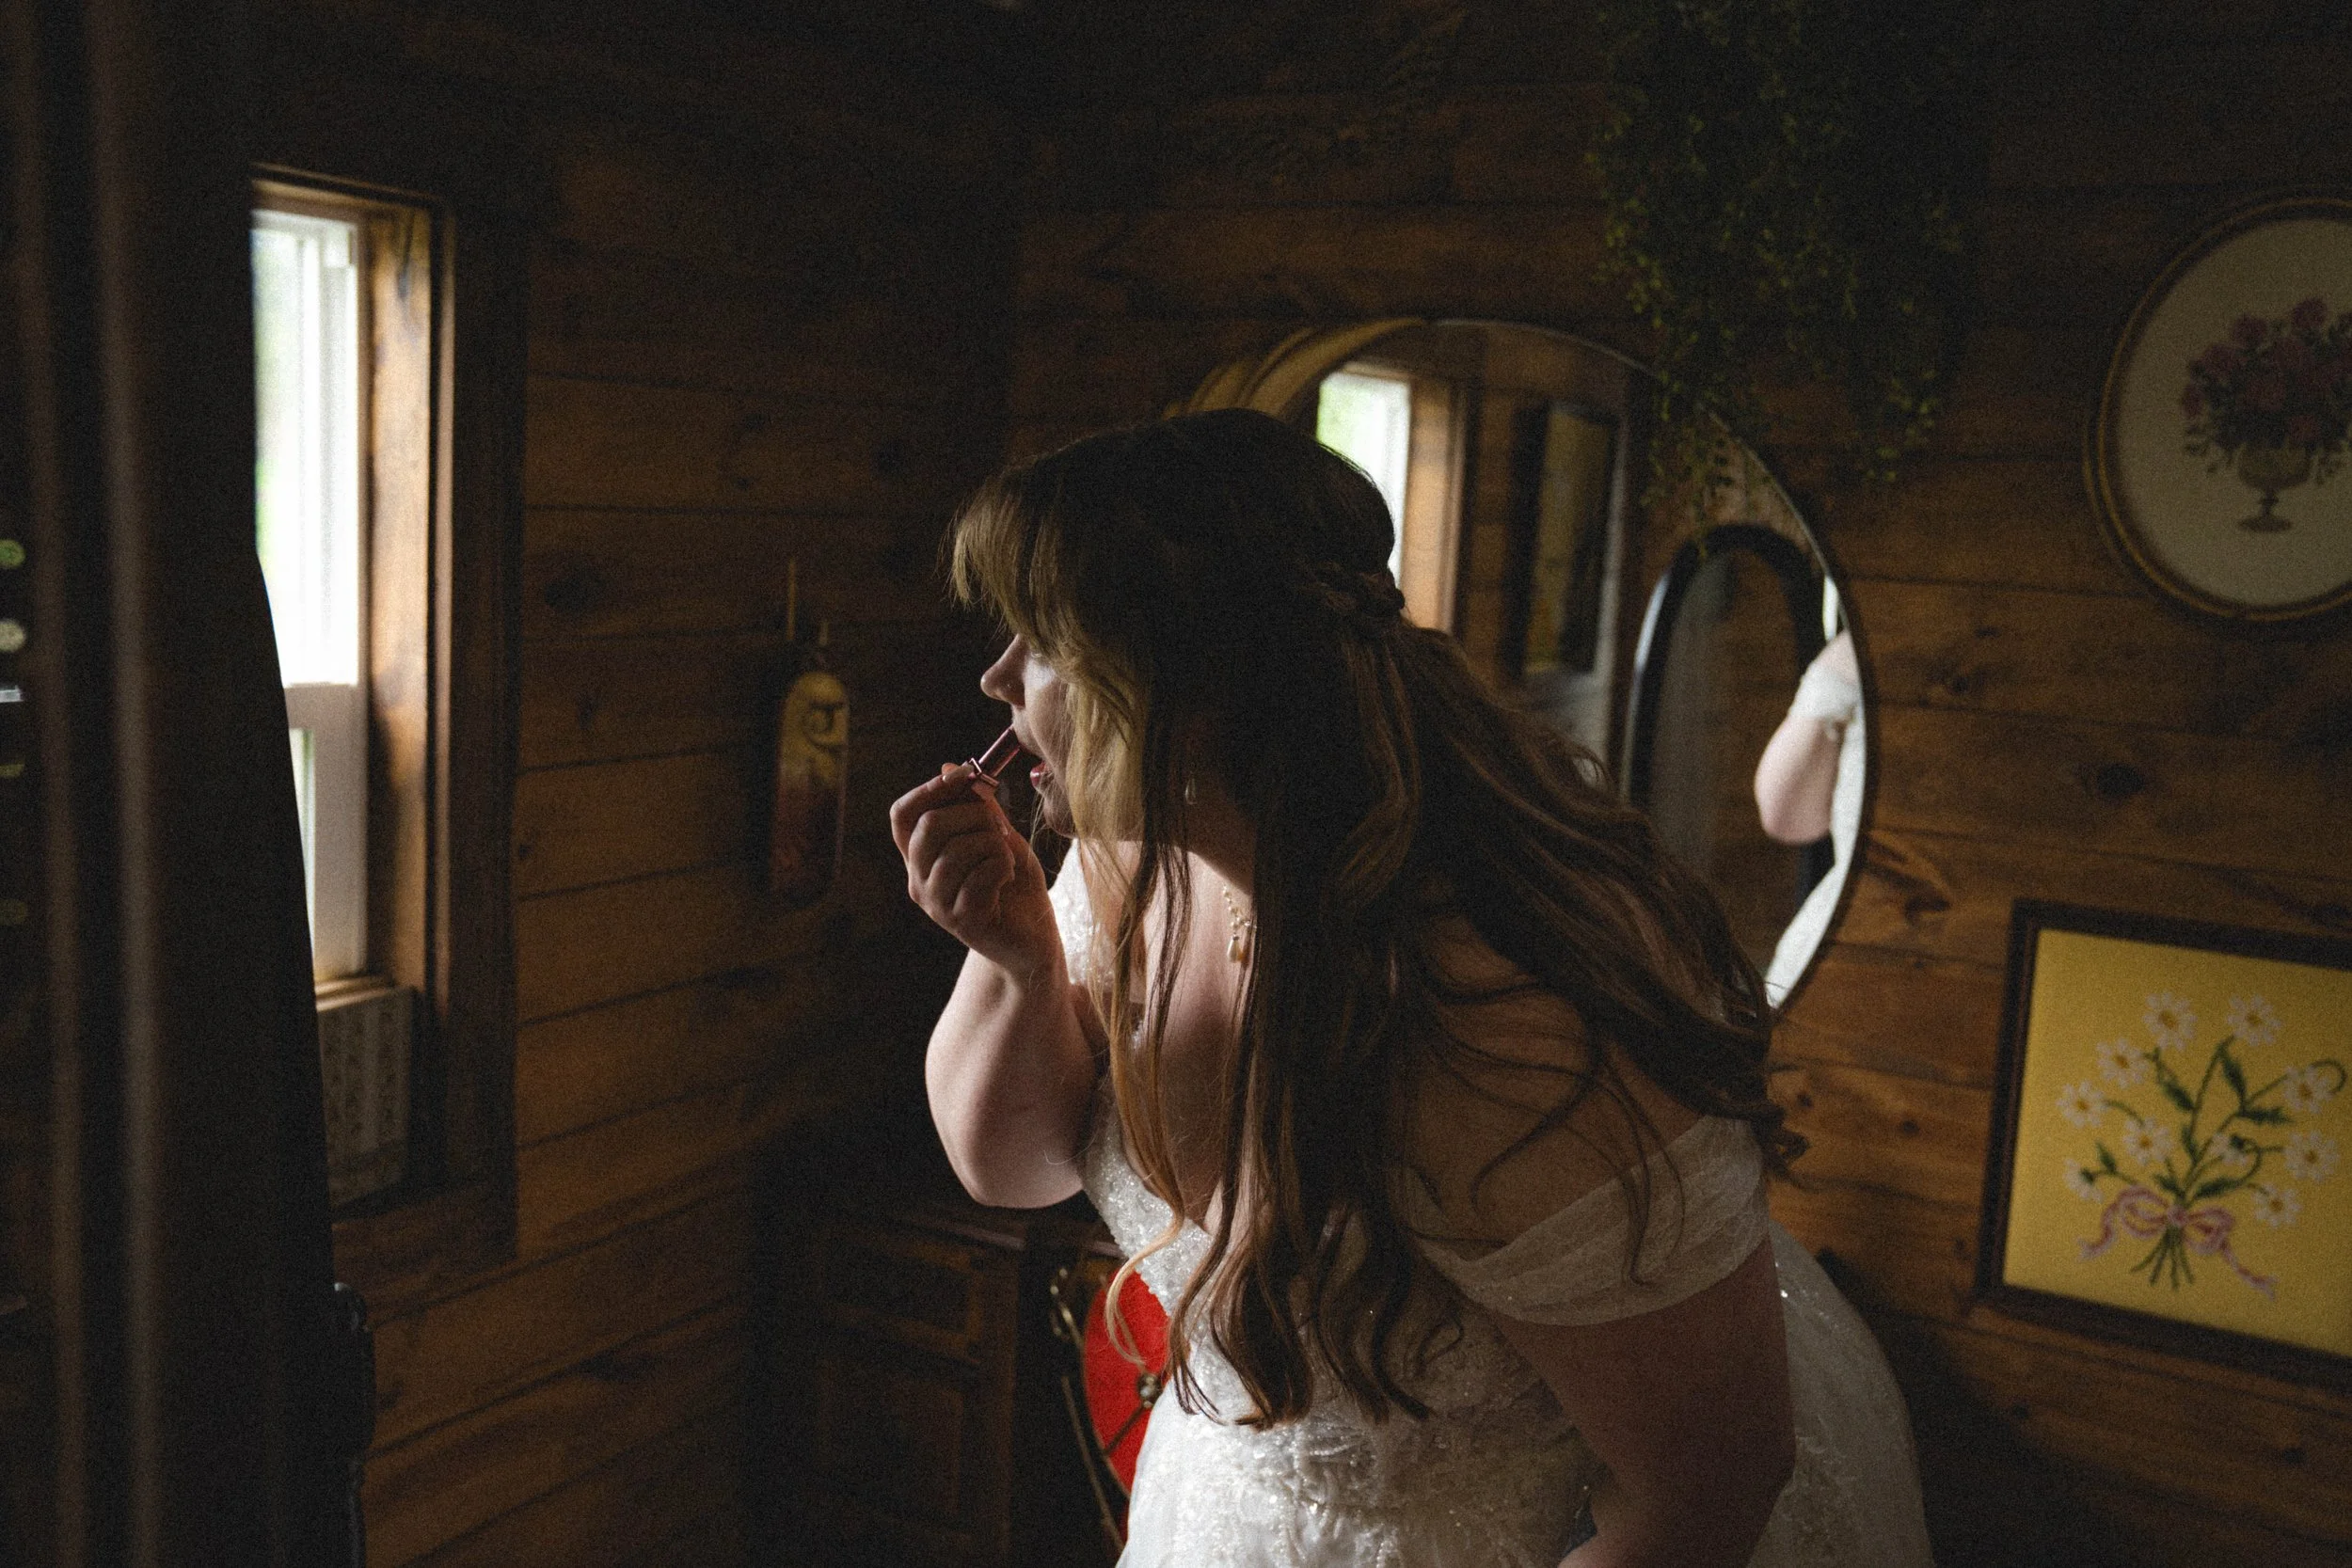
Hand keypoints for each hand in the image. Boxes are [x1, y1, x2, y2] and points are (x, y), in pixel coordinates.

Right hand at [889, 764, 1057, 978]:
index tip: (965, 776)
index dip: (929, 789)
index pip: (902, 815)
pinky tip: (1008, 876)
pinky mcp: (962, 922)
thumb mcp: (998, 836)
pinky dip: (1002, 866)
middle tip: (998, 826)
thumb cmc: (1014, 884)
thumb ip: (976, 806)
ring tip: (1006, 856)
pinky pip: (980, 877)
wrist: (1034, 937)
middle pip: (928, 827)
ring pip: (956, 852)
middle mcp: (919, 881)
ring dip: (993, 844)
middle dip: (972, 815)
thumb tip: (950, 766)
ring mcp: (937, 905)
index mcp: (921, 857)